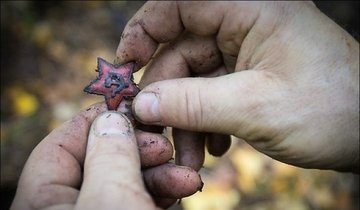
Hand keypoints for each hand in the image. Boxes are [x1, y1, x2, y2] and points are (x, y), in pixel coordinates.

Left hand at [10, 103, 201, 209]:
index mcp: (42, 202)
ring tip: (189, 176)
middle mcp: (68, 207)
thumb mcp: (112, 199)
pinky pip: (140, 199)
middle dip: (141, 151)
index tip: (133, 107)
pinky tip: (185, 186)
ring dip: (162, 173)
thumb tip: (111, 117)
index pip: (61, 147)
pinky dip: (163, 191)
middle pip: (101, 162)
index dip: (97, 121)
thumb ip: (109, 153)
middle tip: (168, 147)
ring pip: (127, 181)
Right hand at [116, 2, 358, 172]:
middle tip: (158, 136)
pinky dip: (205, 120)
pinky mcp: (249, 74)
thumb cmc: (332, 109)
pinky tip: (214, 147)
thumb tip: (141, 105)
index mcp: (250, 7)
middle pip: (181, 51)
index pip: (179, 4)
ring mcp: (246, 49)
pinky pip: (211, 92)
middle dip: (168, 98)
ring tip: (190, 157)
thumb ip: (191, 104)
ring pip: (194, 79)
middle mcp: (245, 22)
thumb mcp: (255, 108)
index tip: (125, 67)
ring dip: (186, 119)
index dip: (144, 31)